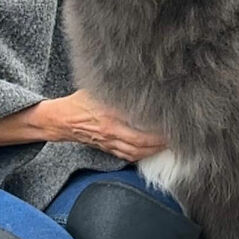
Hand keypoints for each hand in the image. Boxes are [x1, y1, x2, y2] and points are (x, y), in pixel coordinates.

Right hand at [34, 90, 166, 162]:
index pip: (139, 126)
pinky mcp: (107, 149)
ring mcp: (109, 143)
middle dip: (160, 143)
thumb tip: (140, 82)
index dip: (157, 130)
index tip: (172, 124)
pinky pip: (127, 156)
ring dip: (153, 151)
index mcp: (110, 117)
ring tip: (167, 145)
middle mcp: (111, 133)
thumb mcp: (97, 90)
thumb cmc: (80, 102)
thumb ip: (117, 90)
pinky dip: (141, 155)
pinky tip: (150, 151)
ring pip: (136, 153)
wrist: (62, 120)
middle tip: (175, 137)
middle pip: (141, 144)